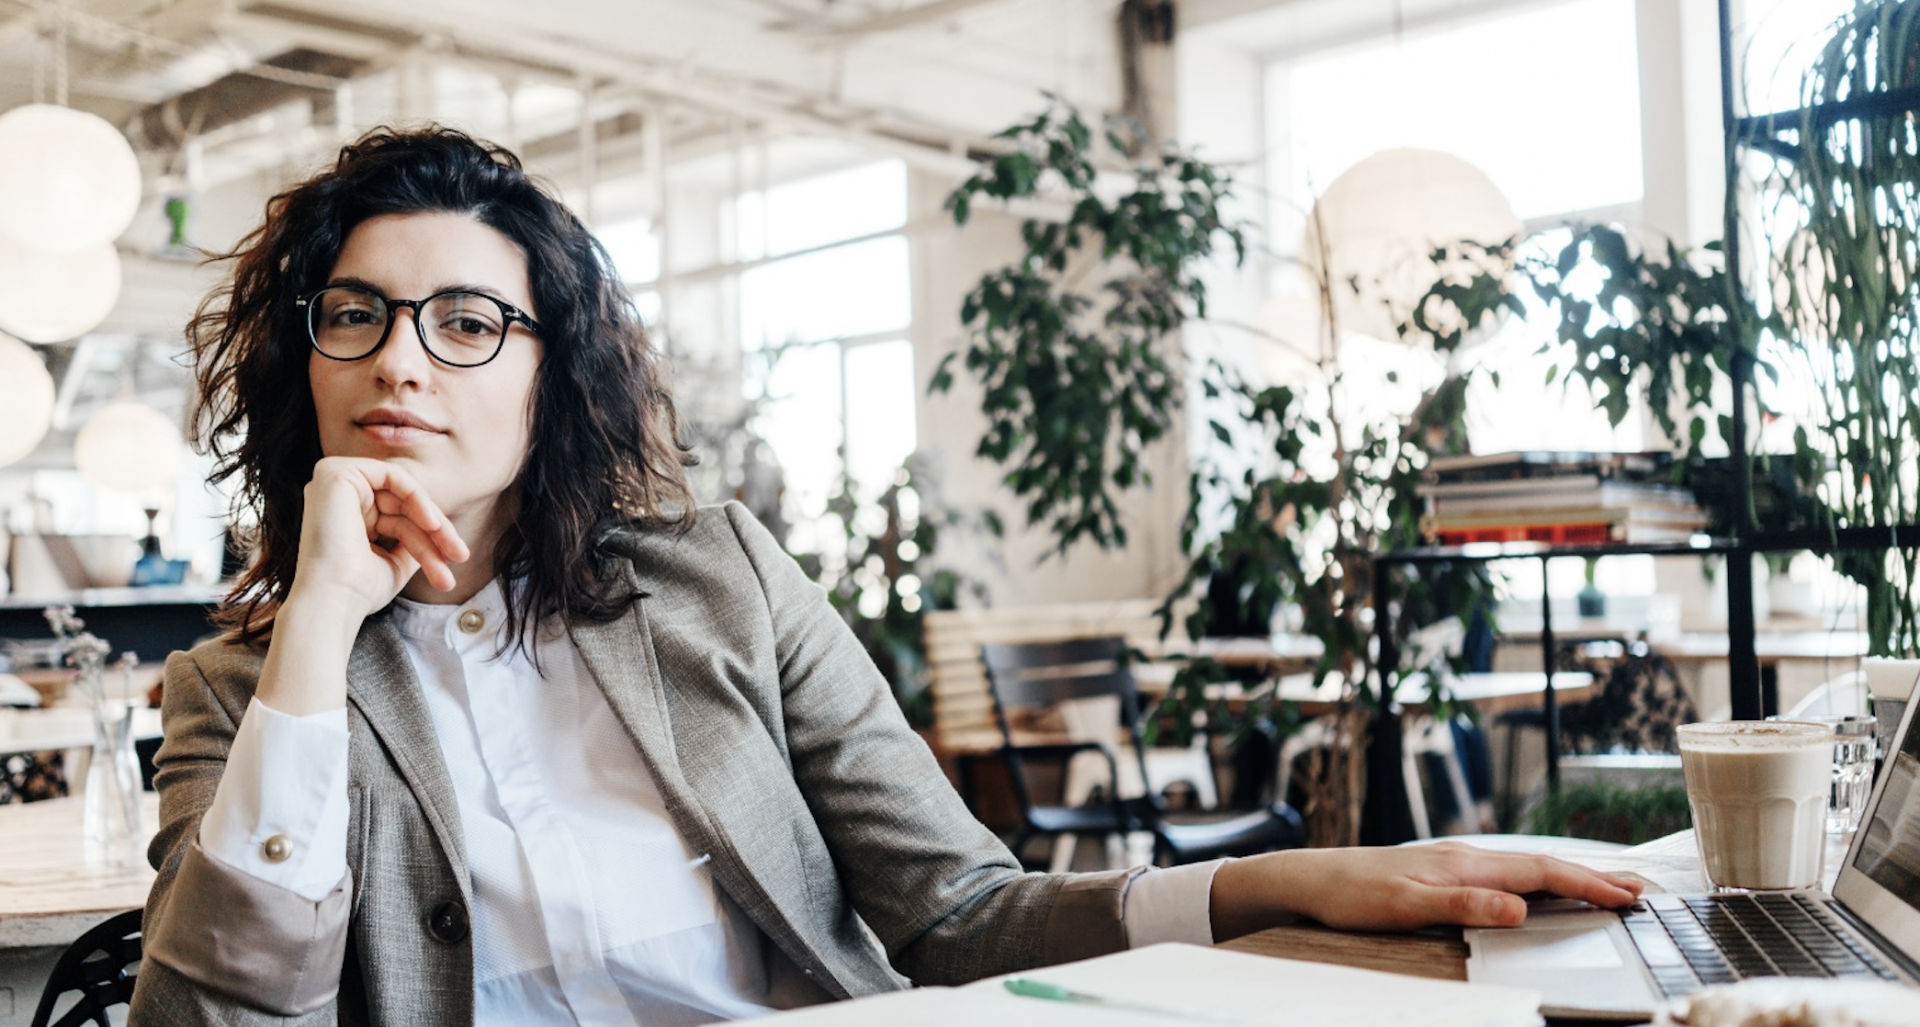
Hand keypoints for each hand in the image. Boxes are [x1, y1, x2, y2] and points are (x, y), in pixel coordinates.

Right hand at [290, 456, 469, 617]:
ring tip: (453, 552)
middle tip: (460, 557)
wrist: (334, 600)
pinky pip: (393, 475)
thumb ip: (412, 541)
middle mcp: (336, 498)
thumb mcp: (394, 563)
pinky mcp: (336, 473)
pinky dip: (417, 497)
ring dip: (433, 523)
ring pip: (402, 493)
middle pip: (401, 506)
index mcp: (344, 518)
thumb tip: (436, 530)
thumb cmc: (358, 591)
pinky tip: (432, 523)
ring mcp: (333, 483)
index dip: (428, 539)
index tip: (453, 564)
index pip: (396, 519)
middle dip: (436, 532)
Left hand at [1211, 841, 1643, 937]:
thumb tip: (1520, 907)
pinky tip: (1540, 888)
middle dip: (1592, 876)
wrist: (1305, 879)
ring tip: (1603, 885)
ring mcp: (1453, 861)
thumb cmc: (1349, 896)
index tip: (1628, 897)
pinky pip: (1505, 873)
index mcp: (1464, 862)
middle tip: (1638, 889)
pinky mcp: (1440, 870)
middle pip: (1542, 865)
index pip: (1541, 872)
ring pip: (1525, 867)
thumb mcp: (1404, 905)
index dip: (1588, 884)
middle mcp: (1464, 856)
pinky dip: (1537, 880)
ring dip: (1568, 876)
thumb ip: (1463, 905)